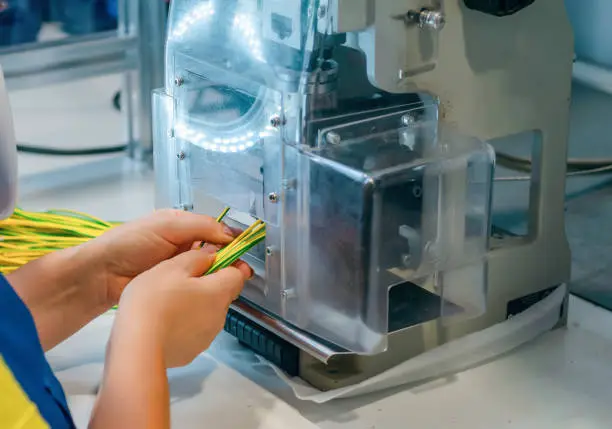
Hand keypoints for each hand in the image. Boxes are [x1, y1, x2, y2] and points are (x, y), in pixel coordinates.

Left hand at [88, 209, 242, 307]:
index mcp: (182, 225)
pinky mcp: (174, 286)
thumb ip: (199, 226)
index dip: (231, 239)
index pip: (215, 230)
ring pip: (208, 269)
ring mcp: (179, 267)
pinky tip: (214, 292)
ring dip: (218, 275)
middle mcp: (183, 245)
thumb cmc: (129, 243)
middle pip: (215, 251)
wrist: (101, 275)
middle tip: (241, 271)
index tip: (245, 250)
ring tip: (231, 282)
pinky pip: (196, 285)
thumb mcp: (166, 225)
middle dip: (228, 260)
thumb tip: (229, 234)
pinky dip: (206, 288)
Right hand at [112, 248, 247, 367]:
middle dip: (206, 284)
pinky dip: (183, 324)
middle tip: (181, 278)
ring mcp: (206, 336)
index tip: (215, 259)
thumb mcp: (173, 267)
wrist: (137, 346)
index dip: (228, 263)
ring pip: (206, 312)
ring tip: (167, 300)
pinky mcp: (191, 350)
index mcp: (219, 292)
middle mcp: (219, 316)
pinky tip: (163, 320)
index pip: (238, 273)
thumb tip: (210, 255)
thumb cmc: (153, 304)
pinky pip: (193, 331)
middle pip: (222, 293)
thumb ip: (197, 258)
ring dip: (194, 304)